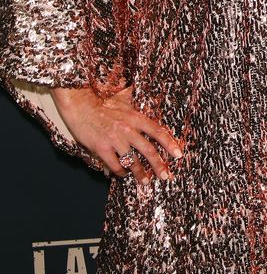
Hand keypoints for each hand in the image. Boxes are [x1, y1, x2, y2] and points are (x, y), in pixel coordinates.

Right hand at [51, 85, 181, 183]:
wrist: (81, 106)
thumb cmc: (102, 103)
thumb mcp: (123, 99)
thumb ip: (136, 101)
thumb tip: (145, 92)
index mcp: (135, 118)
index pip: (157, 132)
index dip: (169, 144)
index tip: (178, 154)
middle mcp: (128, 129)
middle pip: (148, 150)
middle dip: (158, 165)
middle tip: (165, 176)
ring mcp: (115, 140)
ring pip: (132, 161)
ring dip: (140, 173)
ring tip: (145, 181)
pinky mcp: (102, 148)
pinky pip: (115, 165)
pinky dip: (120, 172)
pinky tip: (123, 175)